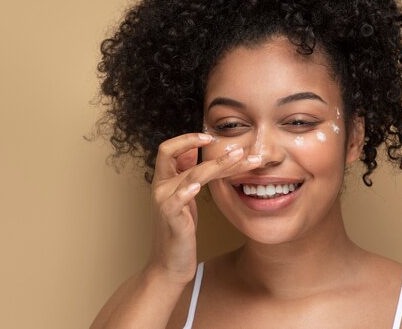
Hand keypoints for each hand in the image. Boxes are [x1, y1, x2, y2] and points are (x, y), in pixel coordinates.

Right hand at [145, 132, 261, 285]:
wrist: (170, 263)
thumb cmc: (180, 228)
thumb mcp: (184, 196)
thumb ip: (186, 172)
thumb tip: (192, 149)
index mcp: (164, 179)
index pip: (169, 148)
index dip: (188, 139)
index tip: (212, 137)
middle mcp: (160, 186)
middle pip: (179, 155)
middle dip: (210, 149)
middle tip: (241, 149)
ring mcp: (163, 201)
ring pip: (190, 175)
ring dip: (217, 165)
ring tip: (238, 158)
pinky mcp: (170, 217)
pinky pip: (175, 200)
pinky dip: (186, 191)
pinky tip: (197, 186)